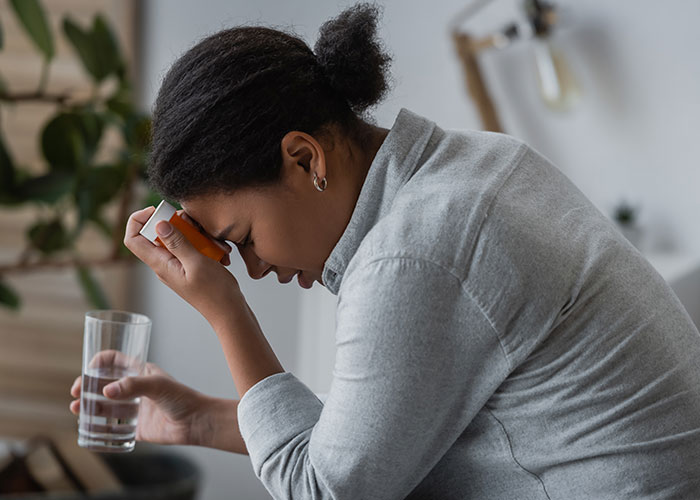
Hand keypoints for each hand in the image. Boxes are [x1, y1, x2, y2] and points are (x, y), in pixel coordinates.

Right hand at [70, 361, 203, 445]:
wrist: (195, 423)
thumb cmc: (182, 398)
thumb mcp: (158, 386)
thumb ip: (133, 386)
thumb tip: (106, 391)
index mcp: (140, 372)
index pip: (114, 360)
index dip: (98, 362)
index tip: (86, 370)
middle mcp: (134, 389)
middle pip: (103, 384)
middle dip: (86, 387)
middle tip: (75, 394)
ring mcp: (134, 408)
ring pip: (105, 406)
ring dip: (88, 406)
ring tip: (76, 410)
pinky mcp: (135, 427)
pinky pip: (112, 428)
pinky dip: (98, 427)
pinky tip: (86, 428)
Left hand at [124, 206, 244, 326]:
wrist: (230, 312)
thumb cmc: (215, 292)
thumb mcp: (197, 263)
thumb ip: (177, 242)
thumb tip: (158, 224)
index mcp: (160, 264)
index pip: (133, 239)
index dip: (139, 220)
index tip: (160, 211)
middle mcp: (165, 264)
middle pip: (158, 234)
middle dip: (178, 224)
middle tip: (197, 226)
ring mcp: (177, 265)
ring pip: (179, 239)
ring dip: (198, 235)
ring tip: (216, 244)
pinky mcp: (190, 266)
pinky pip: (192, 247)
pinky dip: (206, 245)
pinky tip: (220, 253)